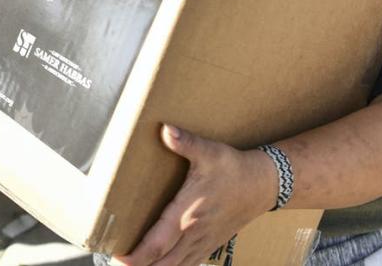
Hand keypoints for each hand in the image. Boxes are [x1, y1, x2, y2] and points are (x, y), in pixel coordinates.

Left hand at [115, 125, 273, 265]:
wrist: (262, 184)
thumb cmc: (233, 169)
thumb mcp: (209, 152)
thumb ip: (186, 143)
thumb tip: (166, 129)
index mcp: (188, 214)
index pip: (158, 242)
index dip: (137, 255)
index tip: (120, 257)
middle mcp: (194, 233)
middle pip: (162, 262)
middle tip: (119, 262)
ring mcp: (203, 242)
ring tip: (135, 265)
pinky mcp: (210, 244)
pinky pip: (189, 265)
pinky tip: (161, 265)